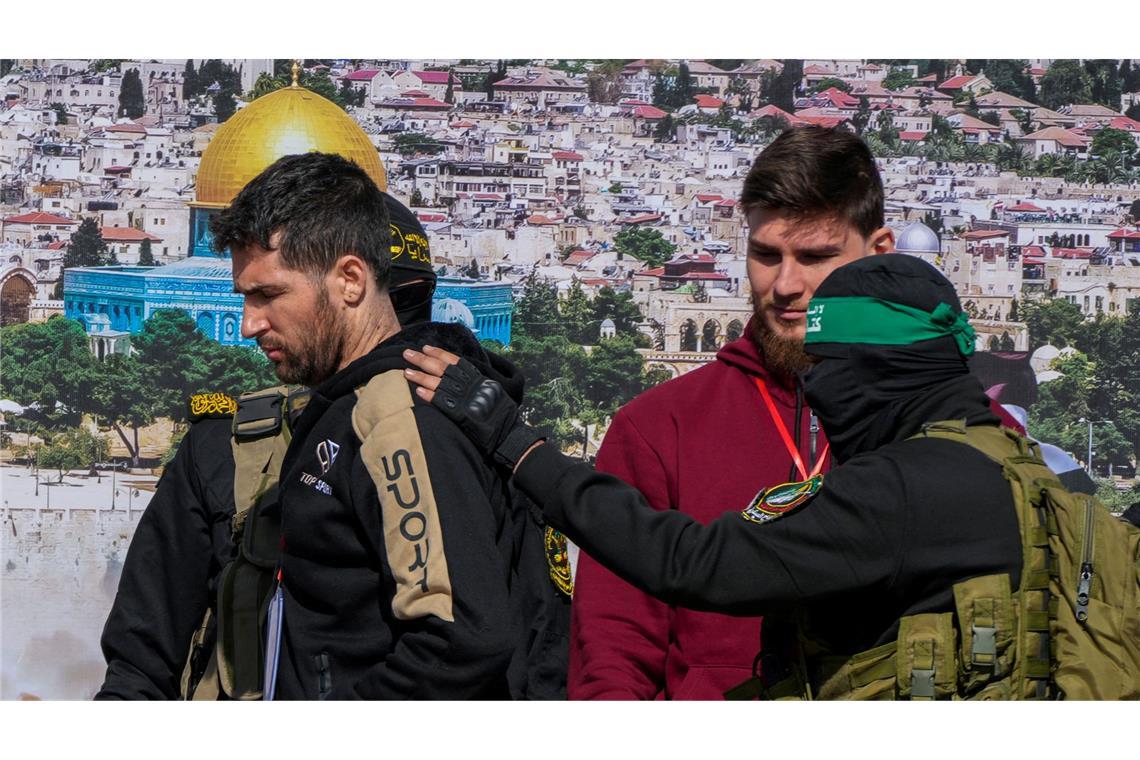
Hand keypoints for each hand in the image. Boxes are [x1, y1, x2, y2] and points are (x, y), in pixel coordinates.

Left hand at [403, 346, 543, 471]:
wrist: (508, 434)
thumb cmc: (502, 415)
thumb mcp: (491, 392)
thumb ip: (477, 384)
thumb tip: (463, 378)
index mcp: (477, 378)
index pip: (455, 361)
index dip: (439, 353)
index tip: (426, 347)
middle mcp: (470, 385)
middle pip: (442, 369)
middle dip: (423, 360)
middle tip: (407, 353)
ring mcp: (464, 398)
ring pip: (438, 383)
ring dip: (421, 377)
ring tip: (406, 372)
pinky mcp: (460, 414)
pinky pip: (441, 402)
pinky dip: (430, 396)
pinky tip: (418, 391)